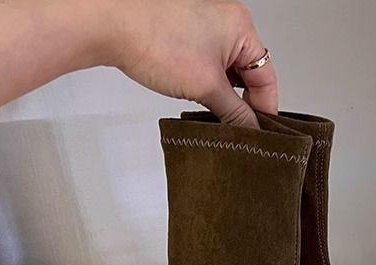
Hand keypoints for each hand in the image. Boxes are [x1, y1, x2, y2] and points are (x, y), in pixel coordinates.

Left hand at [107, 0, 276, 126]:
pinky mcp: (186, 32)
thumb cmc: (153, 39)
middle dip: (241, 102)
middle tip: (234, 127)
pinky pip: (208, 64)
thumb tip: (251, 130)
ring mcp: (205, 24)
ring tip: (211, 110)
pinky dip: (207, 84)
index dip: (265, 109)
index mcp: (241, 26)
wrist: (108, 24)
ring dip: (222, 95)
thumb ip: (235, 112)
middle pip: (248, 74)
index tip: (259, 133)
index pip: (266, 76)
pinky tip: (197, 98)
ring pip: (227, 72)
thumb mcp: (206, 87)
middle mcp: (226, 20)